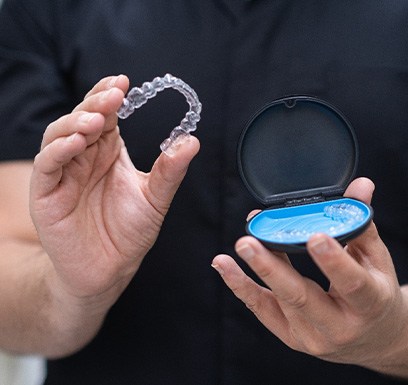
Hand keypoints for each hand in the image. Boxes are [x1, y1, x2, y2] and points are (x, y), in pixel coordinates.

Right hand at [30, 75, 199, 301]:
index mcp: (107, 153)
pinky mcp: (47, 194)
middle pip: (82, 119)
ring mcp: (63, 174)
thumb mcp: (154, 199)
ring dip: (76, 122)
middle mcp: (84, 158)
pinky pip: (48, 165)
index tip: (125, 82)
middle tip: (114, 94)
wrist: (109, 269)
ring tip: (97, 118)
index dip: (110, 96)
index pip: (105, 115)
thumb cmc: (129, 233)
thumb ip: (169, 171)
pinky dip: (59, 150)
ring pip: (59, 136)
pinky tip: (77, 142)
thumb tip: (192, 141)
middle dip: (96, 103)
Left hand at [212, 177, 407, 375]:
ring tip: (235, 250)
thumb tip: (360, 185)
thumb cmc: (375, 296)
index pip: (352, 284)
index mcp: (369, 304)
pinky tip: (224, 266)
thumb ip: (361, 223)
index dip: (333, 262)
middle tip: (248, 243)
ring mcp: (310, 336)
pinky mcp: (289, 335)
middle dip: (271, 269)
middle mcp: (338, 327)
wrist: (375, 338)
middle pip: (301, 298)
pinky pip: (261, 309)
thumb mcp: (376, 260)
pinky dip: (241, 286)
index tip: (315, 237)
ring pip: (276, 303)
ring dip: (249, 275)